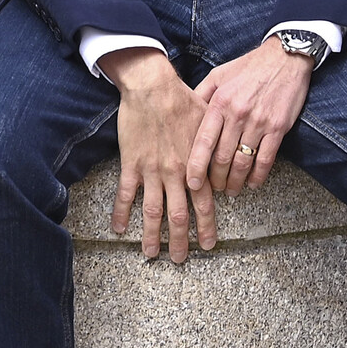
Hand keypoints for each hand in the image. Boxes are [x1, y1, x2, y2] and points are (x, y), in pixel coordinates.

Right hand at [101, 48, 217, 261]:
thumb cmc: (183, 100)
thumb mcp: (211, 123)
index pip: (205, 204)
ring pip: (153, 211)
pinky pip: (124, 194)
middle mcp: (176, 173)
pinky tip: (117, 229)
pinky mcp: (131, 163)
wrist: (154, 87)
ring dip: (152, 236)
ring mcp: (152, 171)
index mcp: (196, 165)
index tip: (208, 245)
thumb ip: (217, 147)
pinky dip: (120, 213)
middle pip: (179, 215)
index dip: (207, 226)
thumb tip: (229, 160)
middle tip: (180, 260)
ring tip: (151, 255)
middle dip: (180, 241)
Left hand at [188, 37, 314, 194]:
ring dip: (236, 182)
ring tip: (231, 190)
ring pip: (243, 163)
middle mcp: (238, 114)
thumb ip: (201, 95)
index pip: (203, 141)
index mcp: (220, 102)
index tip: (191, 183)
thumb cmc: (249, 67)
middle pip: (222, 158)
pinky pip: (266, 160)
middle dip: (216, 179)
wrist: (285, 57)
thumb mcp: (219, 75)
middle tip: (214, 188)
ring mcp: (259, 122)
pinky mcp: (278, 128)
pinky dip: (258, 176)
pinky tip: (252, 183)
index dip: (196, 166)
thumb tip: (184, 114)